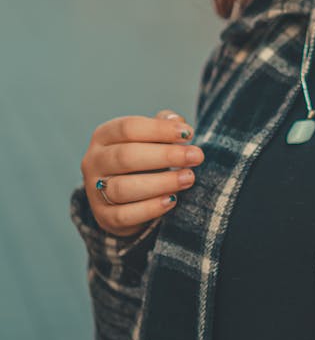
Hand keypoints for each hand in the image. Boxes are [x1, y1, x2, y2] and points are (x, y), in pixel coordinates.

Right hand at [80, 108, 203, 237]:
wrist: (124, 196)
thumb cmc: (143, 157)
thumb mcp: (150, 137)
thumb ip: (163, 126)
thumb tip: (177, 123)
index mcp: (104, 135)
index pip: (129, 128)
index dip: (160, 130)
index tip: (189, 134)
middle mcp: (94, 161)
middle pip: (126, 156)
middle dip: (165, 156)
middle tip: (196, 156)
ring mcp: (94, 190)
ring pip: (124, 188)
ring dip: (161, 183)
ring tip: (188, 178)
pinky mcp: (103, 217)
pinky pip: (124, 215)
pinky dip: (150, 208)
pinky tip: (172, 200)